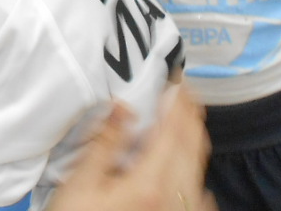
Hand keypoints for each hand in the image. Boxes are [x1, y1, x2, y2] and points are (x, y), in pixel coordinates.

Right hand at [47, 86, 216, 210]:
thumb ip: (106, 143)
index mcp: (150, 184)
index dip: (178, 103)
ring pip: (198, 169)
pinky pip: (196, 192)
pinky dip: (193, 168)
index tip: (178, 81)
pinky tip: (185, 164)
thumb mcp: (82, 183)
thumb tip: (125, 106)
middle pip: (193, 148)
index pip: (174, 133)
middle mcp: (173, 199)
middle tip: (184, 91)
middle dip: (191, 116)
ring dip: (194, 139)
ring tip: (185, 117)